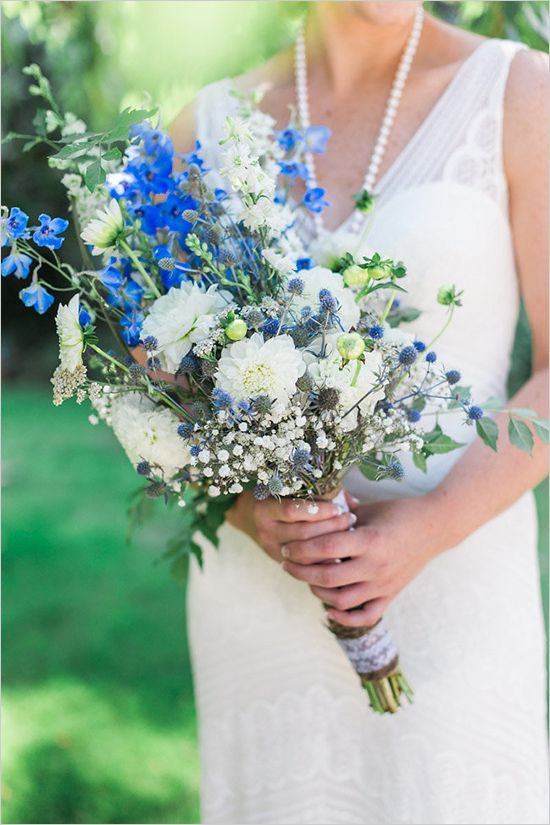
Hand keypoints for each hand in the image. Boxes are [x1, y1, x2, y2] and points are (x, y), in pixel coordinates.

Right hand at [225, 491, 358, 562]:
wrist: (248, 514)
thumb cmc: (276, 494)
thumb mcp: (289, 487)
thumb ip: (317, 490)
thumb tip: (352, 502)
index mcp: (265, 508)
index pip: (292, 511)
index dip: (318, 510)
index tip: (338, 508)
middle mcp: (265, 530)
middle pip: (302, 533)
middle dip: (330, 527)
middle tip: (350, 519)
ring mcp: (271, 548)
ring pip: (304, 553)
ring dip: (329, 544)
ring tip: (348, 535)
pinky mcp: (278, 560)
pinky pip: (303, 566)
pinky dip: (322, 561)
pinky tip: (339, 554)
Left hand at [281, 494, 444, 626]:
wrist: (435, 527)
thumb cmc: (399, 512)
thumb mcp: (369, 509)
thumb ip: (339, 513)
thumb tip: (310, 508)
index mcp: (369, 540)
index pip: (326, 547)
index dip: (301, 548)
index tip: (286, 546)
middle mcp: (375, 566)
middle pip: (327, 576)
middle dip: (300, 571)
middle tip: (285, 563)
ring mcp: (383, 584)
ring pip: (341, 600)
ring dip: (316, 591)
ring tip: (305, 578)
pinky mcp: (390, 595)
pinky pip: (365, 616)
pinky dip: (344, 617)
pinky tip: (329, 608)